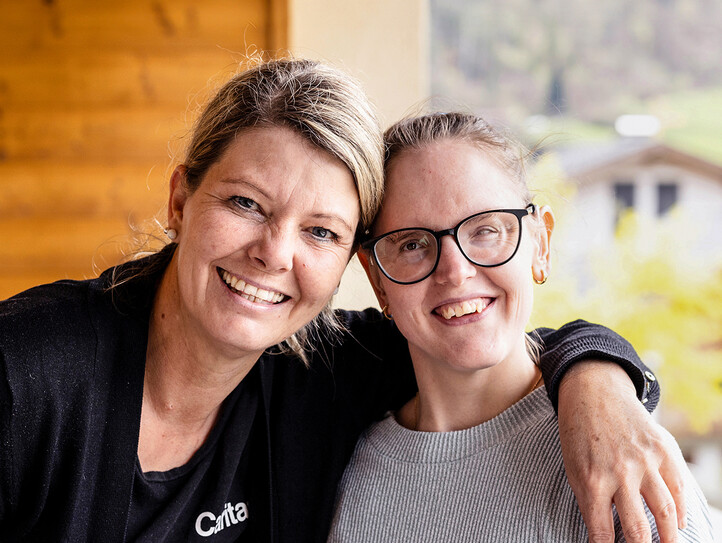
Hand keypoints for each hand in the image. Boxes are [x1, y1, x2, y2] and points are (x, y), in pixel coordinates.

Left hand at [557, 361, 686, 542]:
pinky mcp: (663, 449)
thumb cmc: (579, 436)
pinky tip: (678, 522)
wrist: (593, 392)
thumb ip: (590, 502)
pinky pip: (679, 488)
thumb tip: (603, 536)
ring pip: (665, 513)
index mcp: (591, 481)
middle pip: (638, 530)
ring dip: (670, 538)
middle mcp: (620, 473)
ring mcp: (645, 461)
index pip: (602, 533)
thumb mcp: (574, 469)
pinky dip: (681, 510)